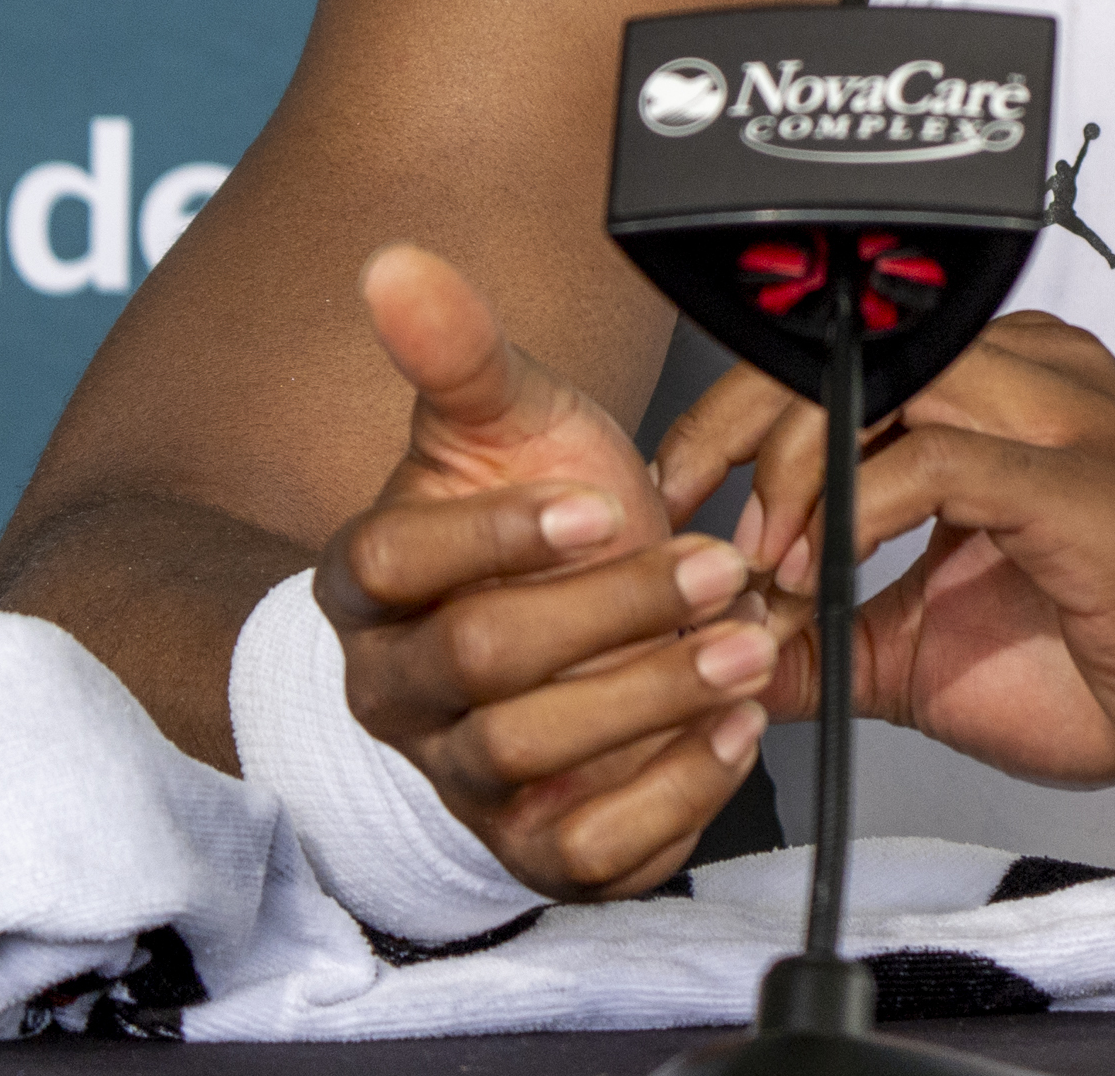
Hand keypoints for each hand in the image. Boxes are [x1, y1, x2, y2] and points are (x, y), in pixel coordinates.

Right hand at [315, 244, 775, 897]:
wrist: (593, 614)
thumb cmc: (547, 514)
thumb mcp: (515, 421)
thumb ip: (460, 349)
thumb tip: (397, 263)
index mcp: (368, 582)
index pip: (394, 561)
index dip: (495, 534)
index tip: (599, 504)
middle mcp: (397, 690)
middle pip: (477, 664)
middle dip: (608, 613)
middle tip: (714, 568)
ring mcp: (460, 776)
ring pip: (529, 758)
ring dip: (652, 697)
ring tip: (746, 642)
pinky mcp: (534, 846)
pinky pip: (585, 852)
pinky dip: (667, 797)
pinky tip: (732, 732)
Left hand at [658, 312, 1114, 803]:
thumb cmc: (1110, 660)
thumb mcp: (927, 643)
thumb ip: (827, 625)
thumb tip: (717, 641)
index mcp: (1007, 386)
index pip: (849, 349)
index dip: (741, 407)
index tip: (679, 487)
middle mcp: (1040, 375)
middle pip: (857, 346)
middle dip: (745, 424)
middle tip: (690, 515)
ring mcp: (1071, 421)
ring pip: (893, 384)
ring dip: (799, 468)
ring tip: (759, 558)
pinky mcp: (1088, 489)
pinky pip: (945, 460)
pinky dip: (859, 512)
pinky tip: (822, 571)